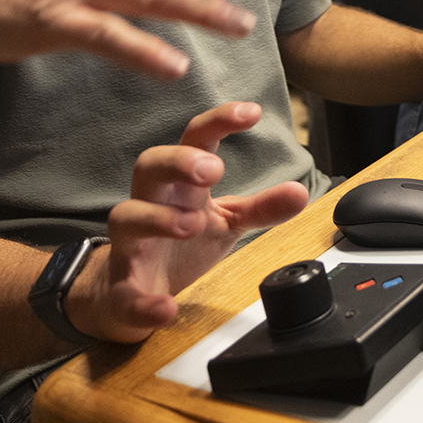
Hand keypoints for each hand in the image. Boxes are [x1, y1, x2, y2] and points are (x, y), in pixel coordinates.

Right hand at [68, 102, 309, 342]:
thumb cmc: (179, 241)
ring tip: (193, 225)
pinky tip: (168, 309)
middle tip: (212, 170)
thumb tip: (300, 191)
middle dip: (178, 161)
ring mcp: (131, 245)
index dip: (219, 121)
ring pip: (127, 217)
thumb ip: (262, 206)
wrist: (132, 293)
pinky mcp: (122, 290)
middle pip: (149, 164)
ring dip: (159, 219)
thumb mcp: (228, 220)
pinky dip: (145, 303)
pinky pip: (126, 293)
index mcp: (180, 184)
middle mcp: (150, 204)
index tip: (251, 112)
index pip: (194, 140)